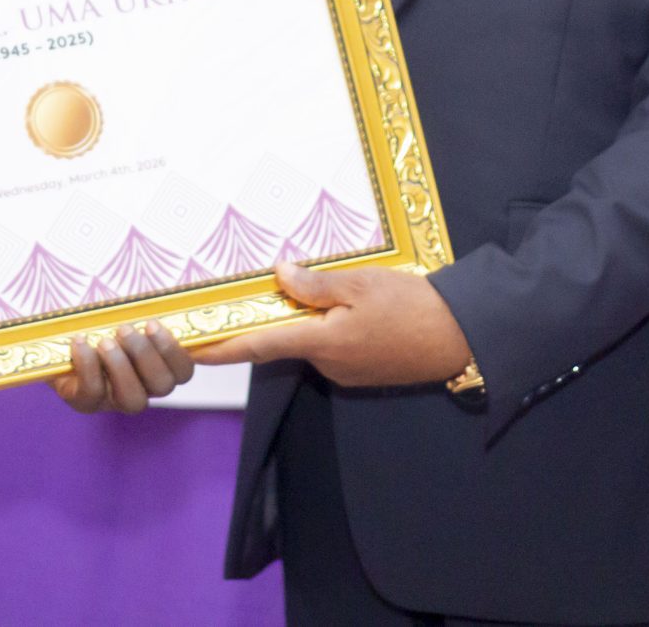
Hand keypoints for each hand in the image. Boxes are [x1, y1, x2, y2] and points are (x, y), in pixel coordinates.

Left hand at [51, 322, 196, 412]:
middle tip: (127, 330)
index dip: (193, 355)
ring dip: (121, 368)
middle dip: (148, 356)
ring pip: (134, 400)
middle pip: (164, 385)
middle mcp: (143, 387)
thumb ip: (147, 310)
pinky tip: (80, 343)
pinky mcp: (85, 402)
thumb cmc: (98, 320)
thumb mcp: (123, 311)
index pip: (186, 368)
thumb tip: (185, 289)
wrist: (53, 336)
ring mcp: (114, 399)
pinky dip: (87, 366)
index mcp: (159, 363)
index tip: (174, 329)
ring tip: (105, 341)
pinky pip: (92, 394)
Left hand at [190, 261, 473, 387]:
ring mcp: (345, 372)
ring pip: (312, 341)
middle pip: (285, 339)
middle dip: (273, 318)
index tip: (187, 347)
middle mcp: (326, 363)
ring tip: (324, 288)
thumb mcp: (363, 284)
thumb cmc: (412, 307)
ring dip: (309, 320)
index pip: (256, 345)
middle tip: (258, 289)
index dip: (218, 347)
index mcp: (321, 341)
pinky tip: (351, 306)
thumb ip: (316, 284)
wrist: (461, 339)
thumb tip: (279, 274)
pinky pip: (334, 347)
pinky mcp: (362, 373)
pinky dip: (330, 327)